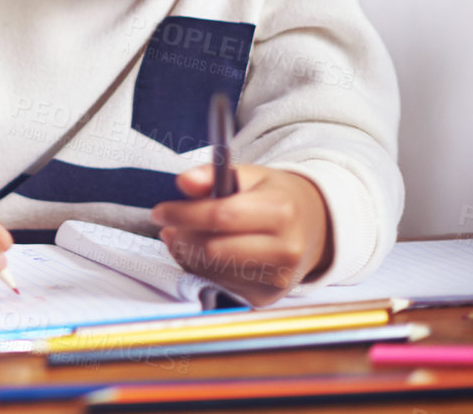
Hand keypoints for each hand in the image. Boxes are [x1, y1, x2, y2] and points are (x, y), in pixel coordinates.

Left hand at [151, 164, 331, 305]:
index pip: (221, 216)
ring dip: (188, 254)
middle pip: (213, 250)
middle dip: (182, 237)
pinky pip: (218, 285)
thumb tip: (184, 182)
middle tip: (169, 225)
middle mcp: (285, 250)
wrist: (312, 229)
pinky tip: (205, 253)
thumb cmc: (274, 198)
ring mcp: (277, 279)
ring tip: (186, 235)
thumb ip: (213, 174)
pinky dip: (202, 269)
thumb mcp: (249, 175)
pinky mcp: (266, 298)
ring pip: (212, 271)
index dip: (183, 214)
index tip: (160, 211)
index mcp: (281, 211)